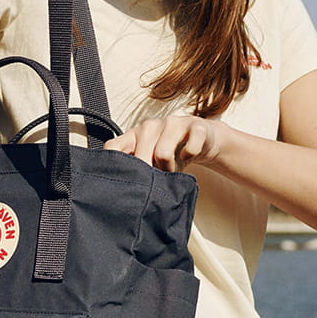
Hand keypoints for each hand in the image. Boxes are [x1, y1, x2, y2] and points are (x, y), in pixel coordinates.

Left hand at [104, 116, 227, 172]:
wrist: (203, 138)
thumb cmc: (172, 153)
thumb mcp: (151, 160)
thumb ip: (137, 170)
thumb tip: (123, 193)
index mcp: (134, 134)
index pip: (113, 147)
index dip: (114, 165)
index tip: (121, 182)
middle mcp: (150, 126)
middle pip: (140, 157)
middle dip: (147, 177)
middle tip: (156, 183)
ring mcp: (173, 123)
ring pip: (162, 154)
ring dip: (168, 170)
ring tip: (171, 171)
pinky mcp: (196, 126)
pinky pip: (191, 148)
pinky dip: (189, 157)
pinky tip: (187, 157)